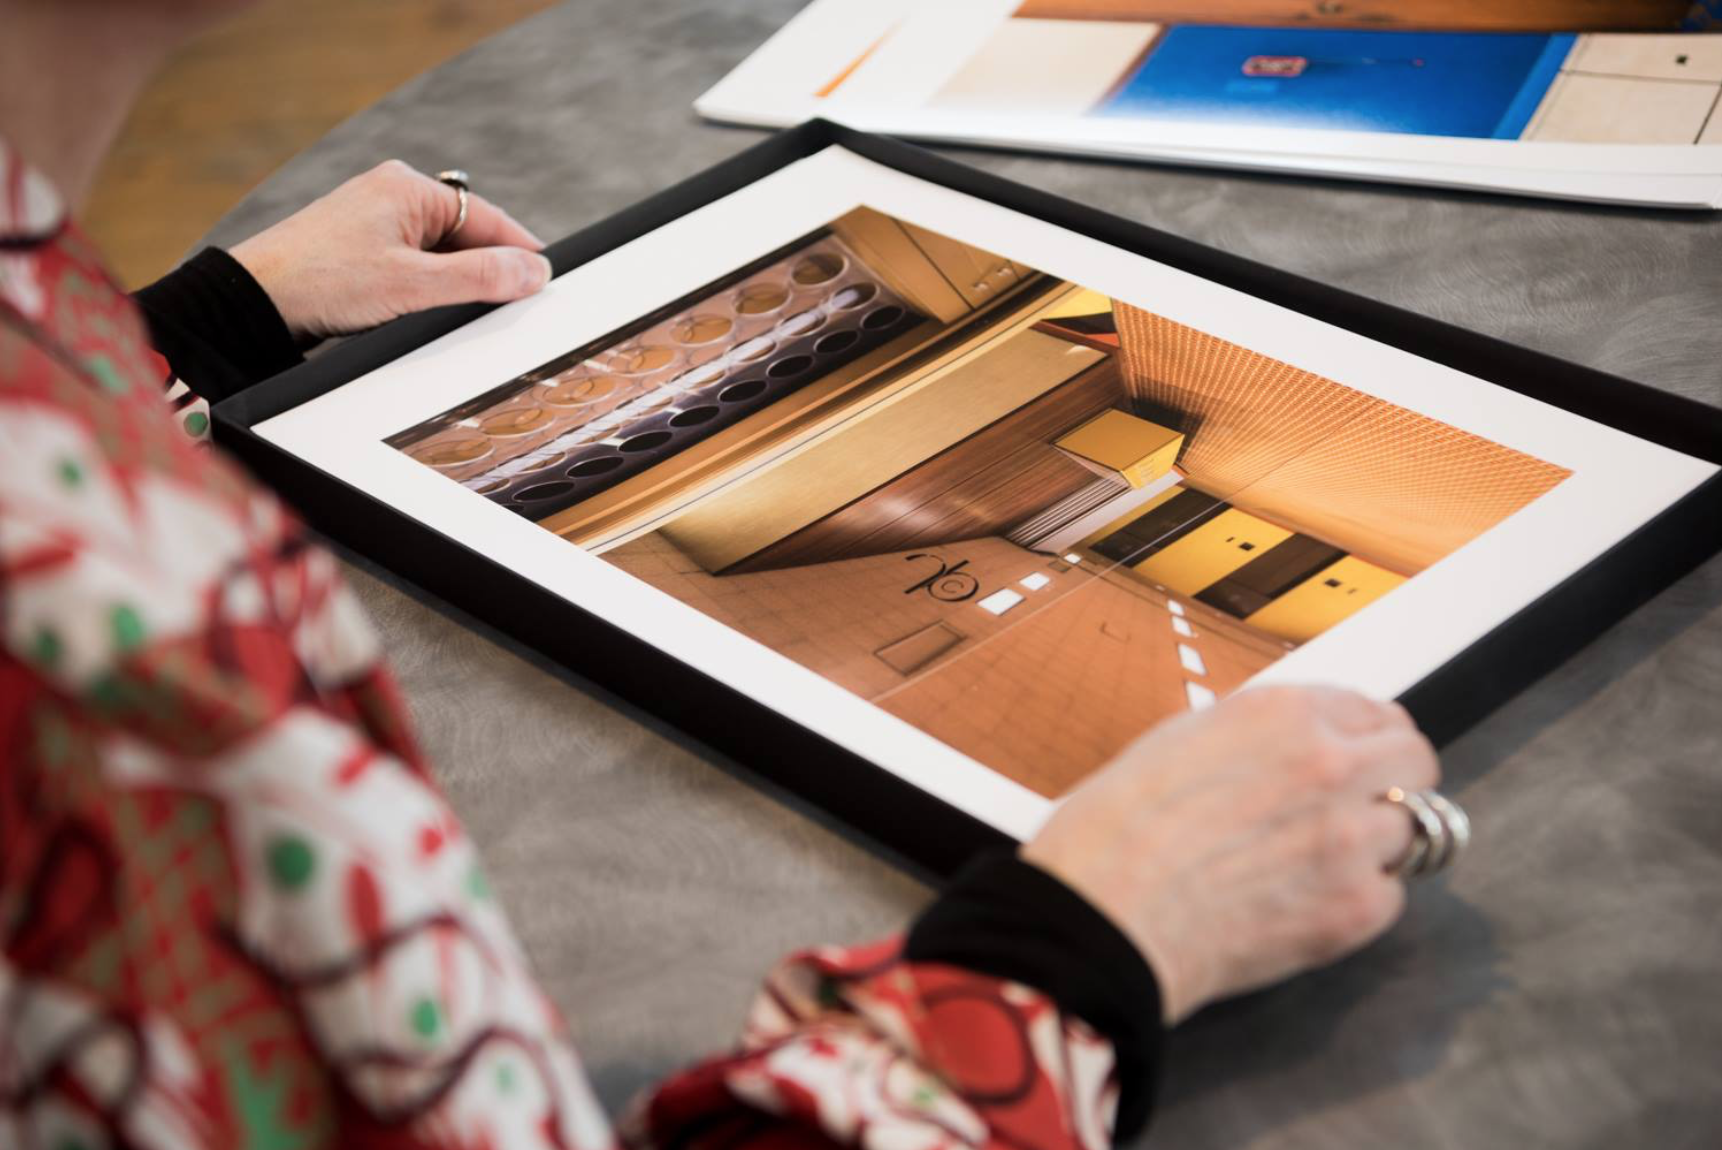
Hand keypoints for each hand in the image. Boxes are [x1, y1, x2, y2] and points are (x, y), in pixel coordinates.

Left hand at [230, 160, 551, 341]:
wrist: (251, 302)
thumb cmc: (321, 282)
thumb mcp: (413, 285)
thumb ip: (480, 277)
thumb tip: (534, 271)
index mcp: (409, 188)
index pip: (489, 219)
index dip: (521, 254)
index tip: (546, 286)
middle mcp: (393, 195)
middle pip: (467, 238)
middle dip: (485, 274)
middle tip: (506, 313)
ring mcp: (374, 221)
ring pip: (440, 257)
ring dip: (453, 287)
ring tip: (456, 318)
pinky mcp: (359, 248)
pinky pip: (413, 267)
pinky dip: (425, 291)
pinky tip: (422, 315)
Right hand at [1023, 685, 1438, 1024]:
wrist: (1104, 914)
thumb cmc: (1115, 831)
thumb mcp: (1180, 739)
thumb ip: (1257, 738)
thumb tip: (1290, 747)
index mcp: (1284, 715)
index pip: (1377, 711)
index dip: (1366, 736)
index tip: (1361, 754)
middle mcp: (1330, 766)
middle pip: (1416, 762)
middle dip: (1391, 781)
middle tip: (1360, 805)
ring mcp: (1351, 840)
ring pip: (1411, 830)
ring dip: (1375, 843)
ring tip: (1320, 862)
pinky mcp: (1355, 909)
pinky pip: (1390, 896)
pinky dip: (1360, 900)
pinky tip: (1308, 901)